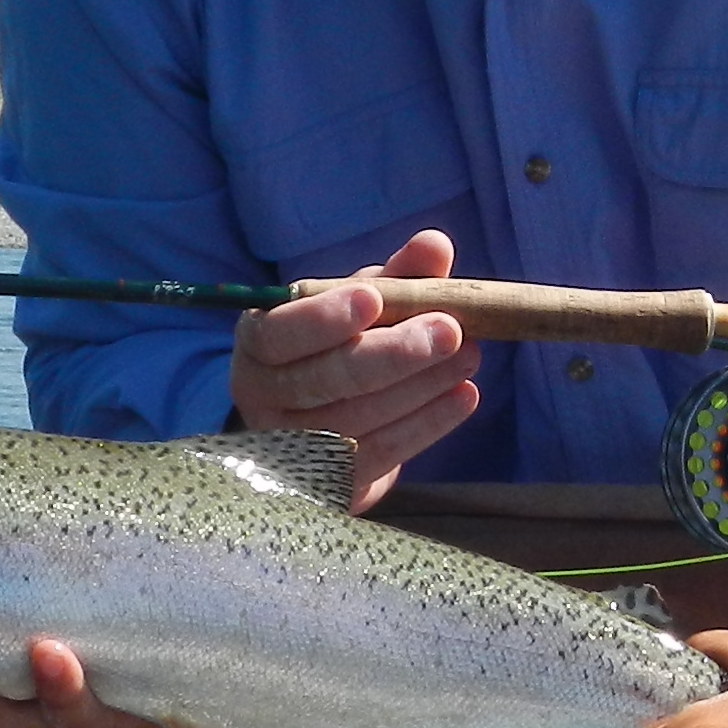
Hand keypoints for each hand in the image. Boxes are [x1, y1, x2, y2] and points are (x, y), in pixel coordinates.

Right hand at [230, 227, 479, 507]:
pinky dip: (428, 424)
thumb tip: (435, 246)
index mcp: (258, 343)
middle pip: (325, 379)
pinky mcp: (330, 482)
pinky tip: (464, 395)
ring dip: (421, 386)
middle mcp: (263, 397)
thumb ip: (395, 275)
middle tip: (451, 329)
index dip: (323, 319)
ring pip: (359, 417)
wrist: (319, 423)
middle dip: (394, 353)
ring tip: (469, 355)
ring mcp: (293, 446)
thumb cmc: (340, 344)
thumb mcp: (359, 304)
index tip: (372, 298)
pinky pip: (382, 453)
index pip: (279, 334)